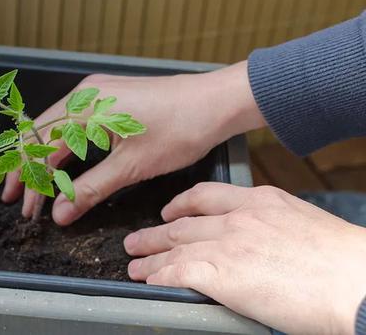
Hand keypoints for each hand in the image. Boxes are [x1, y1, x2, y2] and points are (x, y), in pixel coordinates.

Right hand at [2, 61, 264, 224]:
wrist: (215, 101)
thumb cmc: (179, 129)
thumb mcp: (132, 166)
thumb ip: (90, 189)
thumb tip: (60, 214)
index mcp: (84, 108)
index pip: (41, 147)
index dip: (31, 182)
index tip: (27, 210)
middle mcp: (83, 94)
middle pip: (39, 133)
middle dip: (26, 168)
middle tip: (18, 200)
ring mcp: (96, 93)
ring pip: (54, 127)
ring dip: (42, 157)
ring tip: (34, 186)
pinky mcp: (108, 97)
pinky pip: (72, 121)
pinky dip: (61, 146)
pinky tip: (60, 164)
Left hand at [124, 182, 365, 333]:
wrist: (358, 281)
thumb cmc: (345, 262)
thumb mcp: (304, 227)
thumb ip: (272, 229)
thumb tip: (260, 247)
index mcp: (261, 201)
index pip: (208, 195)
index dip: (182, 203)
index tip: (171, 210)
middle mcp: (239, 217)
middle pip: (184, 222)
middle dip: (157, 232)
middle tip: (139, 239)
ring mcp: (227, 243)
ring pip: (175, 246)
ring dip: (151, 256)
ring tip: (135, 263)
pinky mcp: (219, 272)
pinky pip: (177, 272)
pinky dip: (160, 277)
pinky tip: (150, 282)